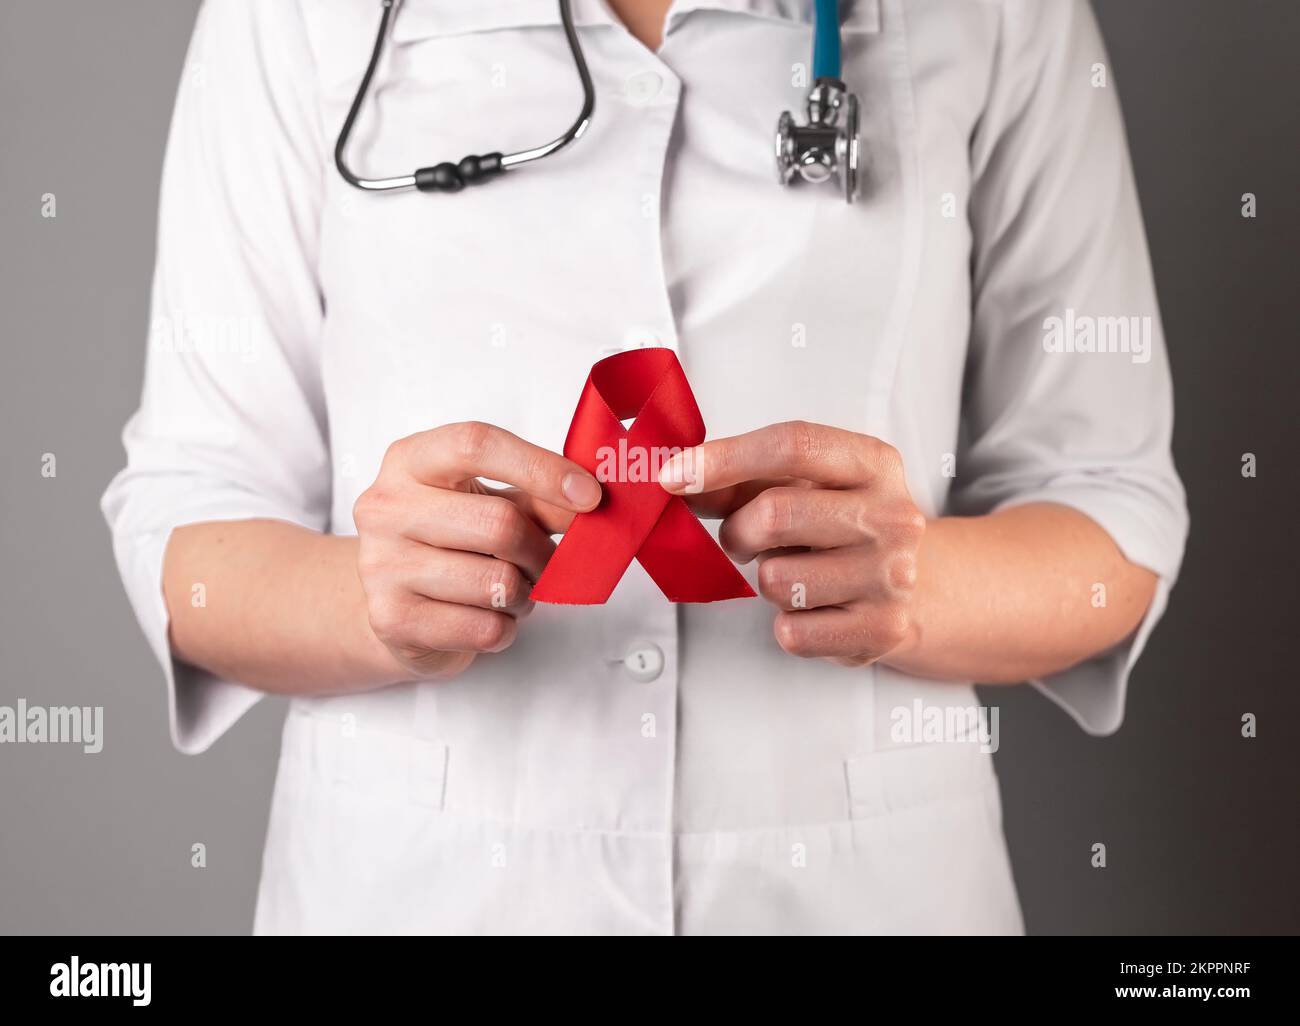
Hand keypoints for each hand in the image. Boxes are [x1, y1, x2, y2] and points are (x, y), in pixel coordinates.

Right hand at [353, 422, 601, 679]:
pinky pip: (485, 628)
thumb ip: (536, 496)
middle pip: (499, 523)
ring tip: (511, 590)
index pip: (476, 445)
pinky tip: (487, 617)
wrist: (395, 608)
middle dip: (541, 551)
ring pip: (497, 584)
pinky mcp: (392, 620)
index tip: (590, 496)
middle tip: (546, 562)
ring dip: (525, 594)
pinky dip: (505, 628)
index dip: (541, 468)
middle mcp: (386, 507)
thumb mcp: (489, 503)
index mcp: (410, 461)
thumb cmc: (450, 544)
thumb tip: (588, 499)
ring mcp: (382, 565)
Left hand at [660, 421, 924, 666]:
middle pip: (774, 513)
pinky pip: (793, 632)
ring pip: (776, 580)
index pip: (793, 445)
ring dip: (768, 581)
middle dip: (739, 531)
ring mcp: (892, 576)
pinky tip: (815, 609)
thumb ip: (741, 480)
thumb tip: (678, 480)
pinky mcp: (882, 630)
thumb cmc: (844, 527)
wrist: (921, 588)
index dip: (724, 459)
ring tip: (798, 574)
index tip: (674, 476)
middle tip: (745, 539)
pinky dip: (789, 624)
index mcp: (874, 463)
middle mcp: (893, 516)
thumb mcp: (803, 487)